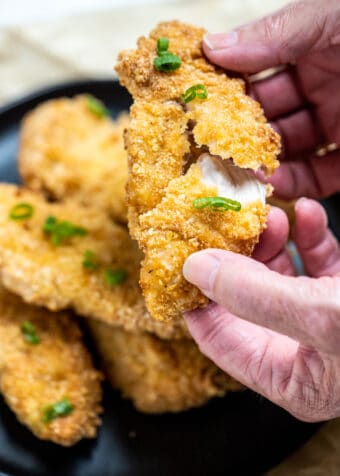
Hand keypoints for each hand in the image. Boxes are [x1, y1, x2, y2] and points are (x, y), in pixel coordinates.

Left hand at [183, 199, 339, 421]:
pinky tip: (305, 213)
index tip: (180, 254)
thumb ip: (254, 296)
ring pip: (276, 275)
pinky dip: (308, 236)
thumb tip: (194, 270)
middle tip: (227, 224)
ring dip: (270, 241)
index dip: (194, 295)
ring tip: (270, 215)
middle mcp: (299, 350)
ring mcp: (322, 320)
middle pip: (242, 298)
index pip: (216, 335)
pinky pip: (315, 263)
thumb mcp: (322, 317)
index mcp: (285, 375)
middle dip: (235, 257)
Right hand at [203, 0, 339, 199]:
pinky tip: (273, 186)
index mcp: (312, 46)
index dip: (226, 88)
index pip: (255, 70)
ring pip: (288, 150)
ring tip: (238, 174)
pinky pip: (317, 175)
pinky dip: (294, 183)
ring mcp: (338, 123)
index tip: (198, 107)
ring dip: (262, 163)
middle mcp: (322, 85)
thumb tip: (213, 46)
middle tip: (210, 150)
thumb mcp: (332, 18)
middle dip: (239, 134)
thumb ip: (276, 33)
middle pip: (267, 115)